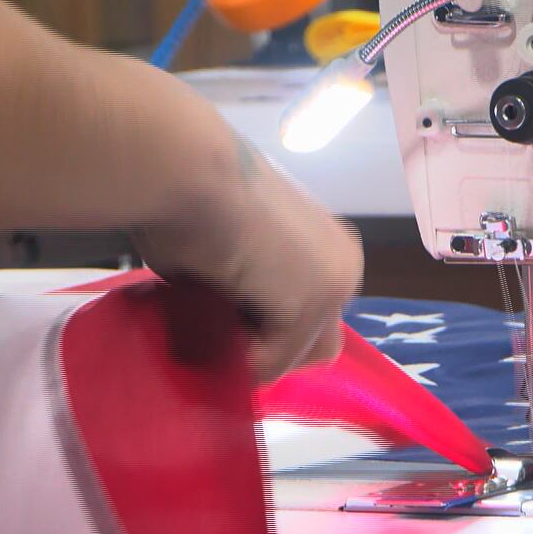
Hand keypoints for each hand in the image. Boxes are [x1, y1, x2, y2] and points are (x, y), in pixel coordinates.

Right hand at [130, 139, 362, 382]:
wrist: (188, 169)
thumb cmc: (190, 193)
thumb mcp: (229, 252)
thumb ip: (243, 290)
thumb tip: (227, 327)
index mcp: (328, 246)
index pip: (311, 317)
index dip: (264, 327)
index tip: (221, 318)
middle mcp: (344, 265)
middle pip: (316, 344)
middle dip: (270, 347)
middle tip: (220, 329)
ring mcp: (333, 288)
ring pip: (294, 358)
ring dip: (249, 353)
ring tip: (205, 321)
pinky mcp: (310, 307)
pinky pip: (268, 363)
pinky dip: (232, 356)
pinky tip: (207, 318)